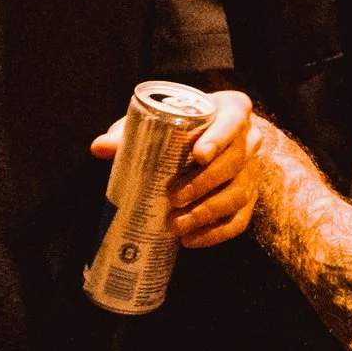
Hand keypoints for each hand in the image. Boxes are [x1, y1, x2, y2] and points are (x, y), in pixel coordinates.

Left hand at [90, 89, 263, 247]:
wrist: (206, 144)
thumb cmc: (179, 129)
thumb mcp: (158, 123)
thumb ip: (130, 133)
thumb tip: (99, 148)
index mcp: (232, 110)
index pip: (233, 120)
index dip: (219, 137)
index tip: (198, 154)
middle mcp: (250, 139)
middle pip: (235, 161)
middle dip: (204, 182)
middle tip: (174, 197)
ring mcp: (252, 171)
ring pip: (238, 194)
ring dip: (207, 212)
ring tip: (176, 224)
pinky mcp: (249, 198)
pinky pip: (239, 220)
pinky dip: (215, 234)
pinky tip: (190, 240)